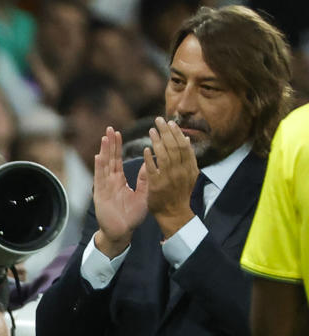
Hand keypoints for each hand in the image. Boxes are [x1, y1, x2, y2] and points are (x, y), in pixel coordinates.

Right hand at [91, 126, 148, 256]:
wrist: (122, 232)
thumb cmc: (131, 216)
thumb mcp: (143, 194)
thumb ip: (144, 179)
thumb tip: (148, 163)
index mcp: (119, 181)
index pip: (117, 160)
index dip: (118, 147)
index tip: (118, 133)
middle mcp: (110, 182)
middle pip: (109, 159)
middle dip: (110, 144)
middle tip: (110, 129)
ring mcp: (104, 187)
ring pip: (104, 166)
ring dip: (104, 151)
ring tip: (105, 137)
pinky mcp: (101, 195)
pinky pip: (100, 179)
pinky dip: (99, 168)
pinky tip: (99, 156)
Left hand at [140, 117, 199, 238]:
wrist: (175, 214)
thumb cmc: (179, 193)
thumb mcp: (188, 174)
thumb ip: (187, 158)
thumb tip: (186, 139)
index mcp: (190, 168)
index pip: (184, 146)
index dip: (177, 133)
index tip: (171, 123)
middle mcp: (181, 171)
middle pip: (175, 147)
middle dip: (167, 132)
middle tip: (159, 120)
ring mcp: (169, 178)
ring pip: (165, 156)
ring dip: (158, 141)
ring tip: (151, 130)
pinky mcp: (157, 186)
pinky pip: (153, 169)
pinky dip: (150, 158)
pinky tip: (145, 149)